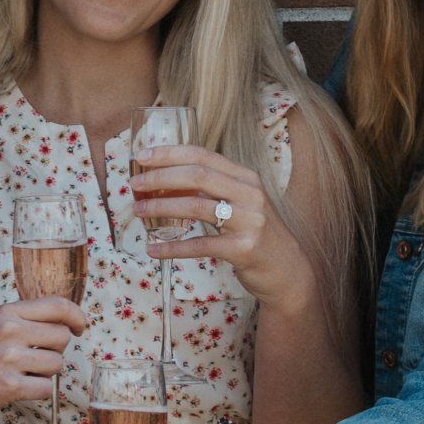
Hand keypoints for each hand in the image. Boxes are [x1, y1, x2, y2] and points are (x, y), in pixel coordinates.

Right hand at [0, 297, 88, 422]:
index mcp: (7, 313)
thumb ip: (24, 321)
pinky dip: (38, 392)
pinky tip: (18, 390)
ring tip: (21, 374)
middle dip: (56, 351)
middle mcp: (9, 331)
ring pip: (57, 364)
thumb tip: (66, 322)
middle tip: (34, 359)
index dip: (77, 316)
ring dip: (46, 373)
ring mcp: (9, 358)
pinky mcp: (9, 386)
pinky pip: (46, 388)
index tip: (80, 328)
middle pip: (62, 336)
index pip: (58, 305)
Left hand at [130, 143, 310, 312]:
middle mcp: (250, 194)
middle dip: (160, 177)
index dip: (169, 153)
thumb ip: (216, 189)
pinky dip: (172, 247)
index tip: (142, 155)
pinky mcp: (243, 249)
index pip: (203, 155)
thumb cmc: (257, 234)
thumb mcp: (243, 204)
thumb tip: (169, 178)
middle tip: (135, 183)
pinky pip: (200, 245)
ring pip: (196, 206)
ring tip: (139, 210)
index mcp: (246, 177)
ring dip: (161, 207)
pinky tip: (153, 249)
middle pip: (197, 175)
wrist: (288, 270)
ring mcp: (249, 221)